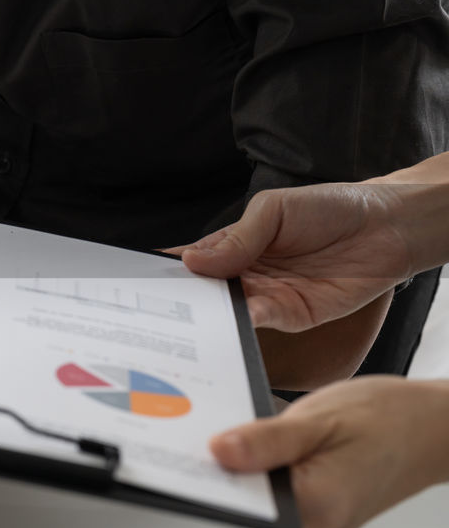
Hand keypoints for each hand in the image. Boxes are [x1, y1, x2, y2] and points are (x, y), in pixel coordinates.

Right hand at [168, 184, 415, 331]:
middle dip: (184, 299)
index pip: (192, 260)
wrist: (388, 225)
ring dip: (212, 314)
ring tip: (193, 314)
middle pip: (205, 292)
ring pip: (230, 310)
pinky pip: (265, 321)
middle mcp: (246, 275)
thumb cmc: (331, 207)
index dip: (166, 269)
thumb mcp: (274, 209)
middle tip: (158, 306)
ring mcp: (268, 297)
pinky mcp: (295, 315)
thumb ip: (237, 238)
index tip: (139, 279)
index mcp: (233, 245)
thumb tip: (193, 260)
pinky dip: (248, 320)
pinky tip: (238, 314)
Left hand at [211, 376, 448, 527]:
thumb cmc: (387, 419)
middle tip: (197, 421)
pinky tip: (256, 439)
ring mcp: (312, 524)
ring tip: (232, 425)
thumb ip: (266, 440)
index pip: (237, 499)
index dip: (203, 471)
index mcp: (314, 508)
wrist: (430, 427)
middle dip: (219, 461)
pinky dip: (260, 464)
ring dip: (239, 461)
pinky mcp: (311, 511)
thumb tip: (218, 453)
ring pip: (255, 492)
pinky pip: (271, 488)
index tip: (176, 444)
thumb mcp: (319, 418)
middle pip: (242, 497)